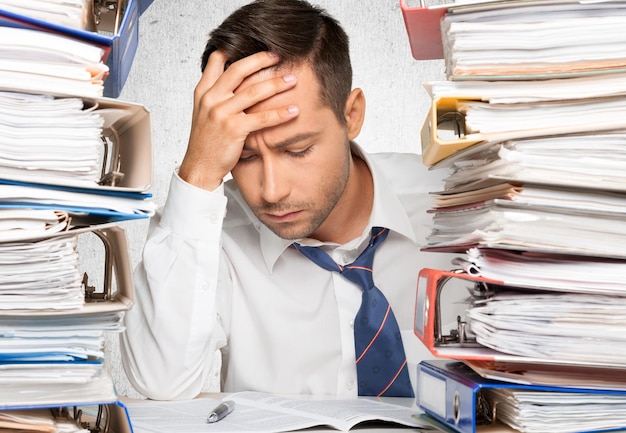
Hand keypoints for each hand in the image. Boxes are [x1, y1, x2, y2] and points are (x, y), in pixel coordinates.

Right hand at [178, 51, 298, 189]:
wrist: (199, 167)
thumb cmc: (206, 141)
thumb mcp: (204, 112)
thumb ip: (216, 93)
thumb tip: (233, 78)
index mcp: (203, 91)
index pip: (217, 60)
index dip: (236, 49)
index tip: (256, 47)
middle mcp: (211, 98)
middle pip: (239, 70)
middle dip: (261, 60)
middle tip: (278, 56)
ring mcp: (221, 113)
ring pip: (253, 92)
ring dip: (276, 84)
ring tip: (292, 80)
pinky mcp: (233, 129)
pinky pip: (261, 118)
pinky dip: (280, 113)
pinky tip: (293, 111)